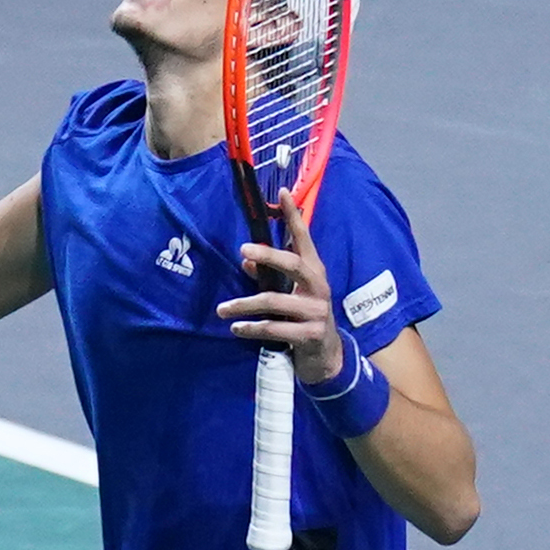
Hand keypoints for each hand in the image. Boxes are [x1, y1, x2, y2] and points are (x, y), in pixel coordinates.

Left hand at [220, 193, 346, 384]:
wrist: (327, 358)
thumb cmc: (304, 319)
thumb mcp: (290, 295)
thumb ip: (269, 277)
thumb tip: (245, 261)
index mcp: (314, 272)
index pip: (304, 239)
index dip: (294, 216)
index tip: (282, 192)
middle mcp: (318, 287)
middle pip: (294, 264)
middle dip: (269, 256)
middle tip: (243, 251)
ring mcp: (317, 312)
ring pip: (276, 301)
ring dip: (245, 305)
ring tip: (222, 310)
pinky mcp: (310, 335)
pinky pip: (275, 328)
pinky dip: (253, 329)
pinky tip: (236, 329)